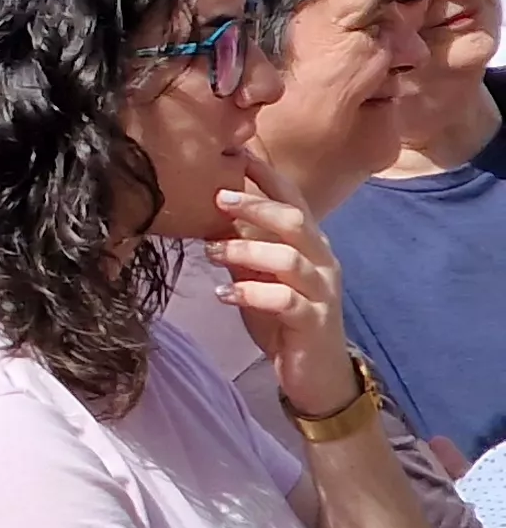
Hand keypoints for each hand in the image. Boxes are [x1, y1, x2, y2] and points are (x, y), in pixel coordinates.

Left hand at [213, 146, 352, 413]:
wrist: (315, 372)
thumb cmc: (283, 317)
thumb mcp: (257, 277)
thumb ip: (242, 247)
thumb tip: (207, 216)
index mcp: (309, 246)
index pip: (294, 202)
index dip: (268, 177)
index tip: (237, 154)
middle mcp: (322, 262)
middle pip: (295, 222)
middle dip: (257, 206)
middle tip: (218, 198)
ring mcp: (321, 292)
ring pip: (289, 259)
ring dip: (245, 250)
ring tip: (209, 252)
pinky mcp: (313, 321)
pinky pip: (284, 301)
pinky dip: (251, 293)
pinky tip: (223, 293)